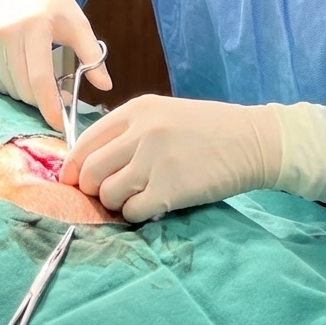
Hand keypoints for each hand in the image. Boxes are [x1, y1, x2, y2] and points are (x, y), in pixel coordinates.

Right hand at [0, 0, 111, 129]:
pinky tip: (24, 70)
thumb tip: (106, 86)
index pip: (40, 77)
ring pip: (9, 88)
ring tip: (42, 77)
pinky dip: (12, 84)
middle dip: (42, 101)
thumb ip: (92, 55)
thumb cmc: (55, 3)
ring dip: (27, 93)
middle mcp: (8, 33)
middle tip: (59, 94)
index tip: (60, 124)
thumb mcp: (79, 24)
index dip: (49, 105)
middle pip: (24, 87)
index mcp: (35, 26)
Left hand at [58, 95, 281, 222]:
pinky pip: (133, 212)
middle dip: (91, 189)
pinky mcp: (170, 189)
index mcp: (137, 109)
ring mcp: (154, 160)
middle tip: (106, 195)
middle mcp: (141, 131)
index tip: (73, 181)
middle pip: (90, 171)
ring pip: (107, 194)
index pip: (86, 140)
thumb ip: (130, 132)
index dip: (73, 166)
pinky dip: (137, 214)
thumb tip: (90, 163)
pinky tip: (153, 205)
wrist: (252, 140)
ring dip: (116, 203)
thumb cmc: (209, 128)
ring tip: (137, 197)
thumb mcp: (165, 114)